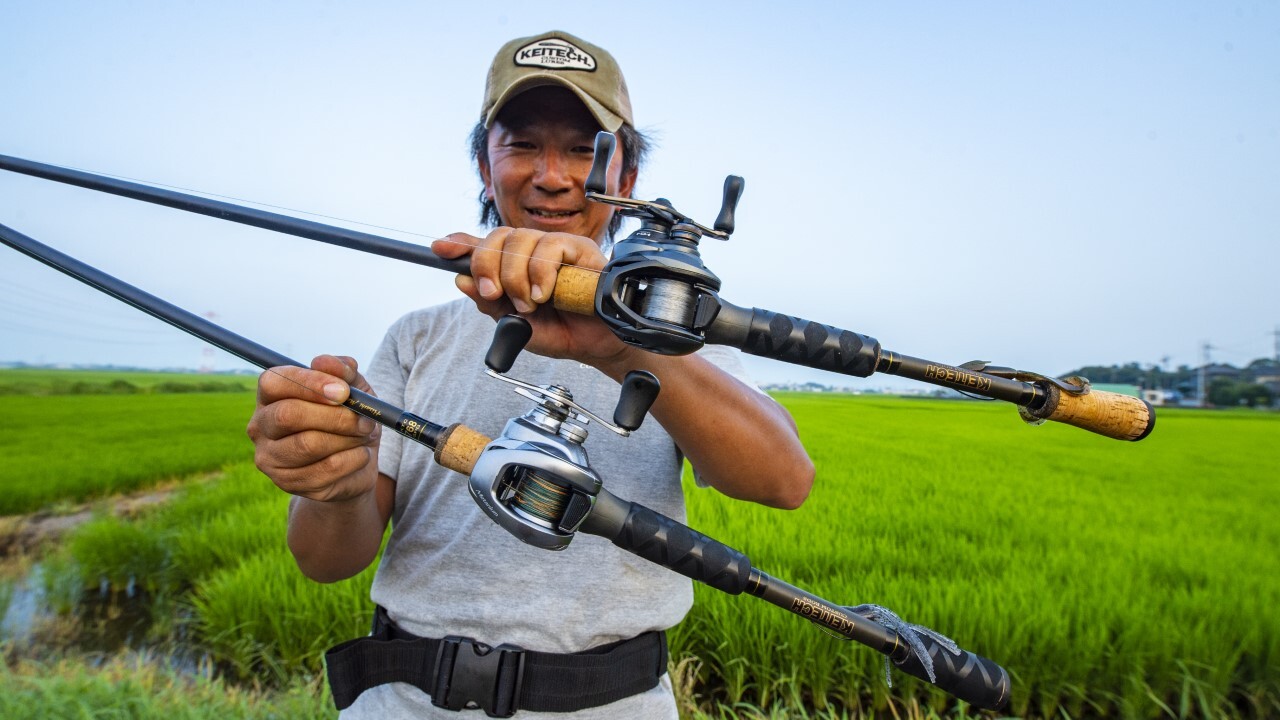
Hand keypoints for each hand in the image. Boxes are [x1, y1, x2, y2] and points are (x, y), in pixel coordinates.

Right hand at [246, 355, 381, 503]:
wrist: (357, 460)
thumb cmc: (349, 417)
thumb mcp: (354, 389)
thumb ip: (343, 371)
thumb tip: (324, 361)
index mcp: (271, 394)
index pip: (275, 382)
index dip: (310, 384)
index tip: (344, 392)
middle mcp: (260, 425)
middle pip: (288, 414)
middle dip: (335, 416)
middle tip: (364, 420)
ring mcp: (269, 456)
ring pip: (307, 444)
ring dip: (347, 439)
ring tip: (364, 436)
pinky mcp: (286, 482)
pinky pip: (324, 470)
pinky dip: (353, 460)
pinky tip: (360, 455)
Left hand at [433, 228, 633, 368]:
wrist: (596, 345)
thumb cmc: (562, 332)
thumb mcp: (516, 325)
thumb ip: (490, 305)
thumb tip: (462, 281)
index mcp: (516, 267)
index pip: (486, 245)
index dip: (461, 243)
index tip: (439, 248)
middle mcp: (533, 252)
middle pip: (498, 237)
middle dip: (488, 265)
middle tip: (493, 294)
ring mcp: (556, 247)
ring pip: (521, 240)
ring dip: (517, 276)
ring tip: (530, 303)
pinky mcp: (580, 248)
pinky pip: (550, 246)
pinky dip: (541, 273)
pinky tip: (546, 294)